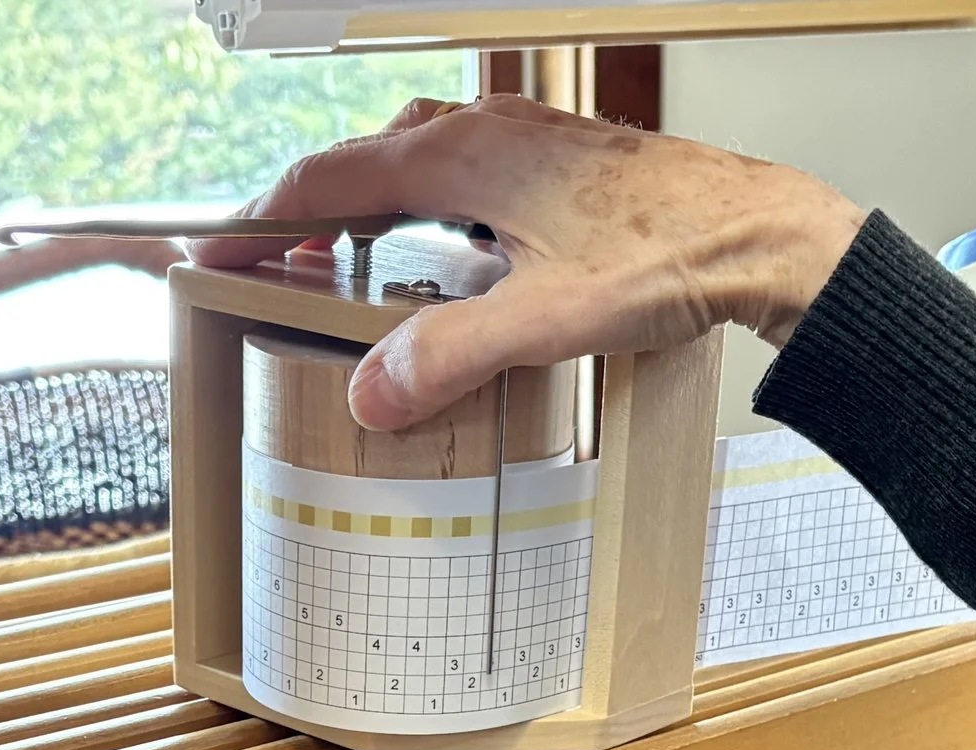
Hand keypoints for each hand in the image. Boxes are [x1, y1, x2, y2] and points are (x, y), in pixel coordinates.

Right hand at [190, 96, 864, 431]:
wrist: (760, 235)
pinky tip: (442, 258)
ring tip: (343, 268)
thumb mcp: (545, 320)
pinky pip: (460, 176)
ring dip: (367, 212)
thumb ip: (450, 356)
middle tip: (270, 274)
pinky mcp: (555, 165)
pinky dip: (422, 211)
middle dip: (306, 220)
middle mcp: (483, 132)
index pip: (324, 179)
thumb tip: (373, 391)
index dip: (259, 221)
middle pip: (360, 164)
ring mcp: (521, 142)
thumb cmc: (671, 255)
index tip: (214, 254)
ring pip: (412, 163)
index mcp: (459, 156)